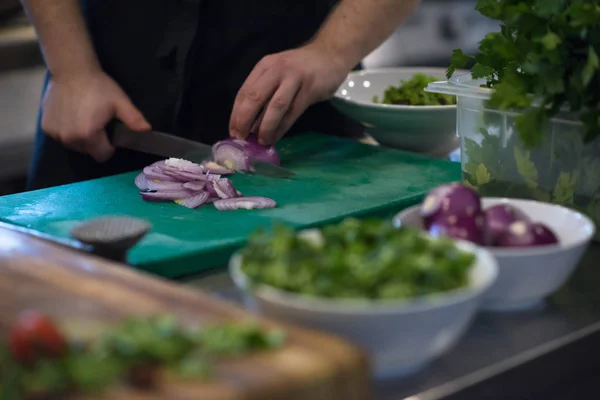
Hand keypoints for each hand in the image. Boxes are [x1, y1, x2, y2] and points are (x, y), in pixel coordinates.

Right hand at [41, 70, 150, 161]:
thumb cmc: (98, 86)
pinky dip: (66, 130)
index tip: (108, 131)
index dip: (109, 146)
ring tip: (83, 117)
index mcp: (88, 135)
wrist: (71, 70)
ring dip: (80, 137)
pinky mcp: (46, 127)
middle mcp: (69, 139)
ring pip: (74, 145)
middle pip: (88, 151)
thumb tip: (147, 130)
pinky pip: (61, 137)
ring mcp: (55, 134)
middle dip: (94, 141)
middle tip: (96, 121)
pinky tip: (70, 114)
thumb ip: (133, 118)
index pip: (102, 156)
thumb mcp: (120, 102)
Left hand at [229, 44, 349, 144]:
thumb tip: (250, 123)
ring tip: (261, 141)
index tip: (233, 132)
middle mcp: (276, 70)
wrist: (330, 54)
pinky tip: (276, 137)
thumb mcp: (277, 73)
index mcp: (264, 66)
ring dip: (265, 126)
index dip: (236, 114)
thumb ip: (264, 92)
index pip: (244, 92)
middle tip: (242, 138)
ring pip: (275, 105)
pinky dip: (282, 127)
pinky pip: (293, 111)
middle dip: (245, 120)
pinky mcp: (310, 89)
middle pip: (255, 97)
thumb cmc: (300, 68)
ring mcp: (294, 78)